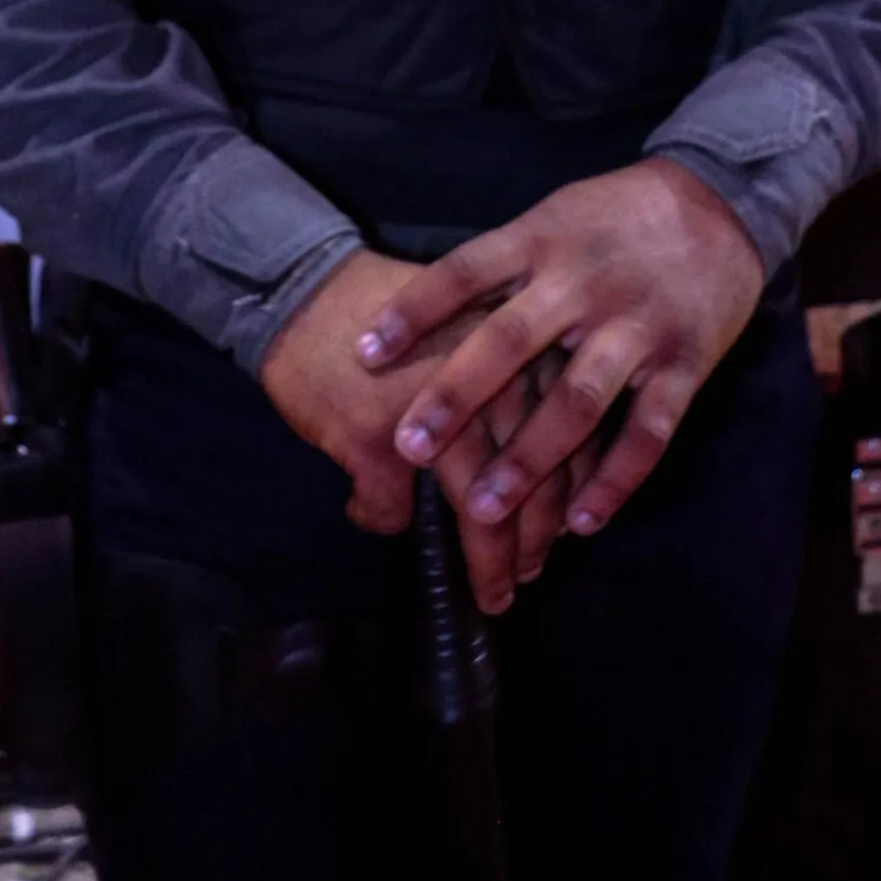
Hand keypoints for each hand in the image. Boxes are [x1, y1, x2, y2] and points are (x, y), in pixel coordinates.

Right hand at [260, 248, 540, 613]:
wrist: (307, 288)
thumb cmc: (396, 317)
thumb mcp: (472, 334)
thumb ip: (514, 386)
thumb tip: (548, 466)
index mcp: (523, 353)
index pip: (572, 440)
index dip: (572, 497)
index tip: (570, 533)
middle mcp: (492, 383)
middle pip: (534, 485)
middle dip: (535, 542)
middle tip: (531, 575)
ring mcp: (436, 417)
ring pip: (481, 513)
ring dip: (490, 562)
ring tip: (493, 592)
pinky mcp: (378, 440)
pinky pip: (392, 510)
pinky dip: (382, 519)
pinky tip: (375, 515)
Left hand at [357, 160, 765, 539]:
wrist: (721, 201)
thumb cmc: (616, 215)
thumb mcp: (555, 216)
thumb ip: (507, 266)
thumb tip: (433, 318)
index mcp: (543, 239)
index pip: (465, 273)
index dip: (413, 312)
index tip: (362, 354)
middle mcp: (584, 283)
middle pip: (510, 343)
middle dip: (456, 398)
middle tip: (407, 448)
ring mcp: (636, 326)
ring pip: (576, 401)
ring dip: (528, 458)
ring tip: (482, 507)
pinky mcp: (685, 363)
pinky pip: (648, 433)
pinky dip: (616, 480)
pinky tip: (582, 522)